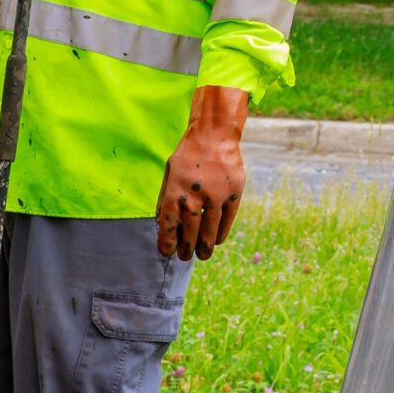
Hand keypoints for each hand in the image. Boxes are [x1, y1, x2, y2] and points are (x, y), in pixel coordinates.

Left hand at [157, 87, 249, 259]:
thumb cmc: (188, 157)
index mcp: (174, 191)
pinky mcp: (233, 193)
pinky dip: (221, 232)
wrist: (214, 135)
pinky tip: (217, 240)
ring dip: (205, 246)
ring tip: (203, 255)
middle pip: (189, 231)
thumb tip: (160, 226)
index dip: (167, 242)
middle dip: (186, 248)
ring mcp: (216, 195)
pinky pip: (227, 219)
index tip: (167, 252)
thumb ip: (164, 199)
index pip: (168, 225)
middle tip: (185, 257)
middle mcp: (194, 195)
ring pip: (209, 230)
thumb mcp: (169, 175)